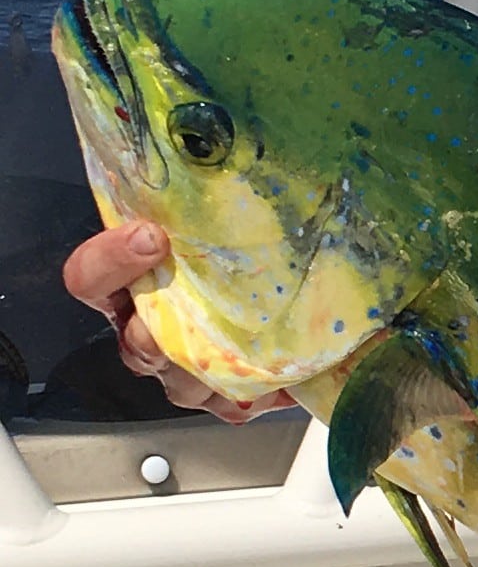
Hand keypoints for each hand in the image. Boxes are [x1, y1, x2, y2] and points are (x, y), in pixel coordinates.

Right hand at [61, 221, 291, 423]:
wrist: (299, 303)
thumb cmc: (255, 256)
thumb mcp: (236, 224)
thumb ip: (222, 204)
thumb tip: (256, 158)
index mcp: (134, 282)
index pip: (89, 277)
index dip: (110, 260)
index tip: (151, 235)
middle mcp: (146, 329)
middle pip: (134, 342)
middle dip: (166, 332)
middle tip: (203, 314)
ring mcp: (180, 369)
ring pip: (179, 382)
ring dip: (215, 370)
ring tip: (256, 351)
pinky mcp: (220, 399)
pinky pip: (229, 408)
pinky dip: (259, 394)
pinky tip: (287, 378)